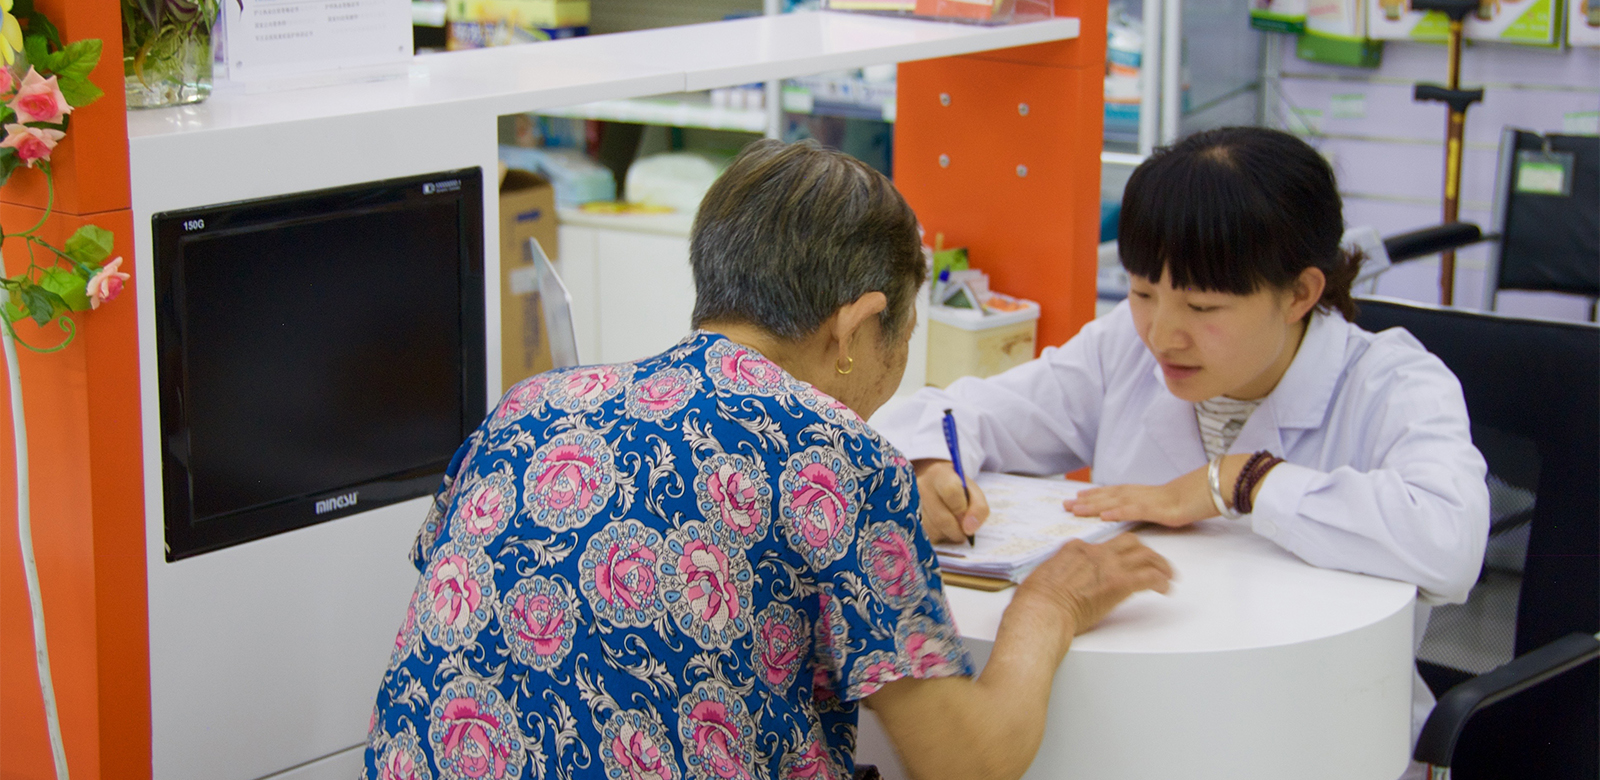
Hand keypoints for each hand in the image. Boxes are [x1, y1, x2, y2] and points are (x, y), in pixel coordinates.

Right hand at [913, 459, 988, 544]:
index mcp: (940, 474)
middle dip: (957, 530)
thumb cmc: (956, 489)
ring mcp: (910, 503)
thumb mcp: (972, 491)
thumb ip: (978, 508)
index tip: (968, 519)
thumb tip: (969, 529)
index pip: (951, 491)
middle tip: (964, 531)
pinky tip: (940, 528)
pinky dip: (938, 537)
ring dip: (947, 535)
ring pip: (933, 530)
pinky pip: (926, 536)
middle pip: (942, 518)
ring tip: (951, 526)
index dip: (962, 510)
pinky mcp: (906, 519)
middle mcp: (920, 486)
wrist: (932, 484)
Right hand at [1016, 534, 1173, 634]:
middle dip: (1145, 551)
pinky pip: (1150, 576)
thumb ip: (1059, 573)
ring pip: (1145, 555)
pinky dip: (1161, 581)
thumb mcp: (1044, 576)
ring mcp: (1108, 566)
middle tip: (1154, 563)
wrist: (1042, 610)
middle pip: (1130, 542)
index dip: (1118, 552)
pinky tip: (1164, 589)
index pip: (1105, 544)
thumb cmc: (1036, 601)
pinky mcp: (1120, 583)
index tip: (1124, 561)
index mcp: (1076, 549)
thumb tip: (1060, 582)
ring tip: (1167, 576)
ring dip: (1160, 565)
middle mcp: (1095, 552)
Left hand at [1066, 454, 1253, 526]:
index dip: (1095, 496)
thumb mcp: (1175, 505)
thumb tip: (1150, 515)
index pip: (1115, 493)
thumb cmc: (1202, 495)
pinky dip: (1119, 512)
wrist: (1221, 485)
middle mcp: (1146, 494)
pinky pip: (1137, 510)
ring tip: (1075, 509)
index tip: (1076, 499)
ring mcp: (1153, 500)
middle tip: (1064, 505)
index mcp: (1147, 493)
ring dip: (1094, 505)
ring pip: (1117, 501)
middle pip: (1110, 495)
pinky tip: (1104, 516)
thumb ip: (1160, 509)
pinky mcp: (1163, 509)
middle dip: (1086, 501)